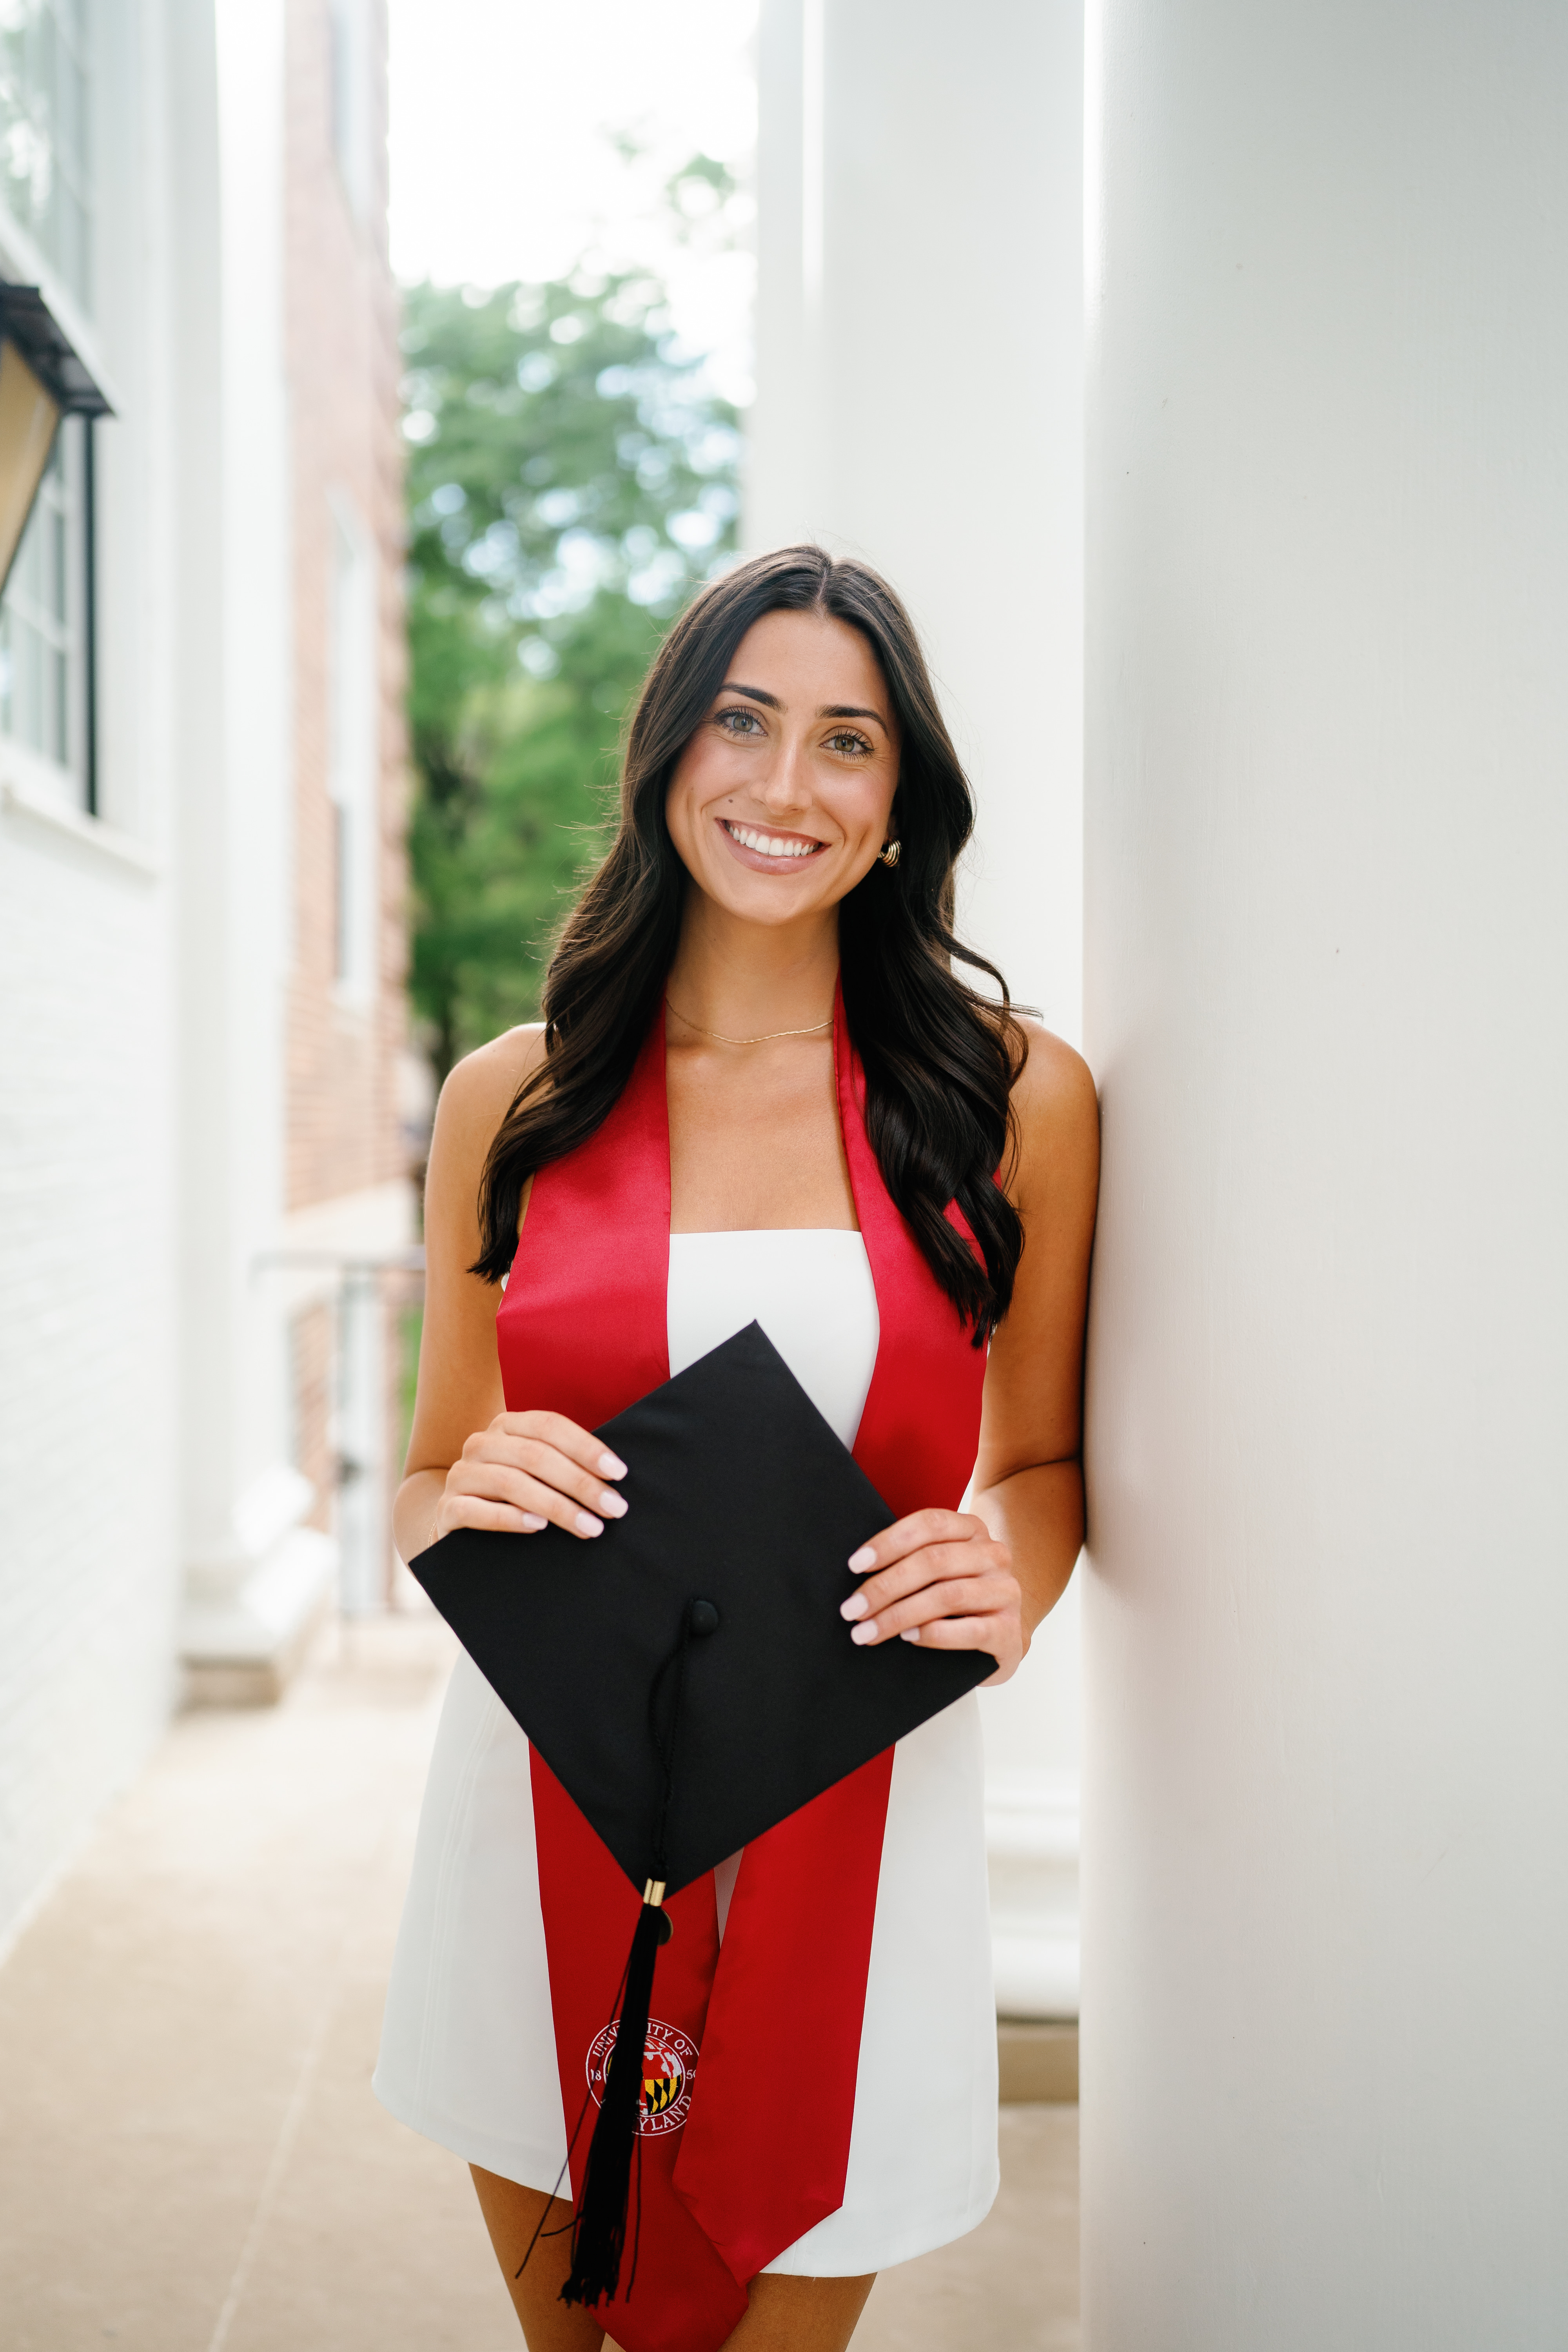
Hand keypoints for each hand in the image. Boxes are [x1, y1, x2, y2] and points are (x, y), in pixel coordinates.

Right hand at [433, 1411, 628, 1542]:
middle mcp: (481, 1443)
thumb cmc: (514, 1495)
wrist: (459, 1520)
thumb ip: (564, 1464)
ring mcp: (460, 1475)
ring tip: (589, 1526)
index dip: (586, 1447)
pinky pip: (476, 1510)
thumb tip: (615, 1476)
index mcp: (507, 1425)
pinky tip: (538, 1526)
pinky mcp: (446, 1508)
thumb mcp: (537, 1472)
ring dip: (556, 1506)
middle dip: (580, 1483)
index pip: (550, 1426)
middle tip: (614, 1508)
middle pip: (536, 1456)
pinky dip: (510, 1518)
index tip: (619, 1473)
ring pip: (511, 1483)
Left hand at [840, 1509, 1024, 1685]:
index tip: (855, 1565)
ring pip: (948, 1595)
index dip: (889, 1541)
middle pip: (933, 1560)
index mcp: (972, 1530)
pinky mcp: (1010, 1631)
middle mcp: (994, 1555)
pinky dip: (934, 1634)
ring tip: (868, 1631)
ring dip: (899, 1614)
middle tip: (852, 1609)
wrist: (999, 1638)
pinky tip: (908, 1637)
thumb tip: (857, 1570)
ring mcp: (1006, 1592)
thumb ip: (910, 1561)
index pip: (930, 1524)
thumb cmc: (954, 1601)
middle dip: (885, 1586)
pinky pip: (971, 1630)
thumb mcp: (937, 1572)